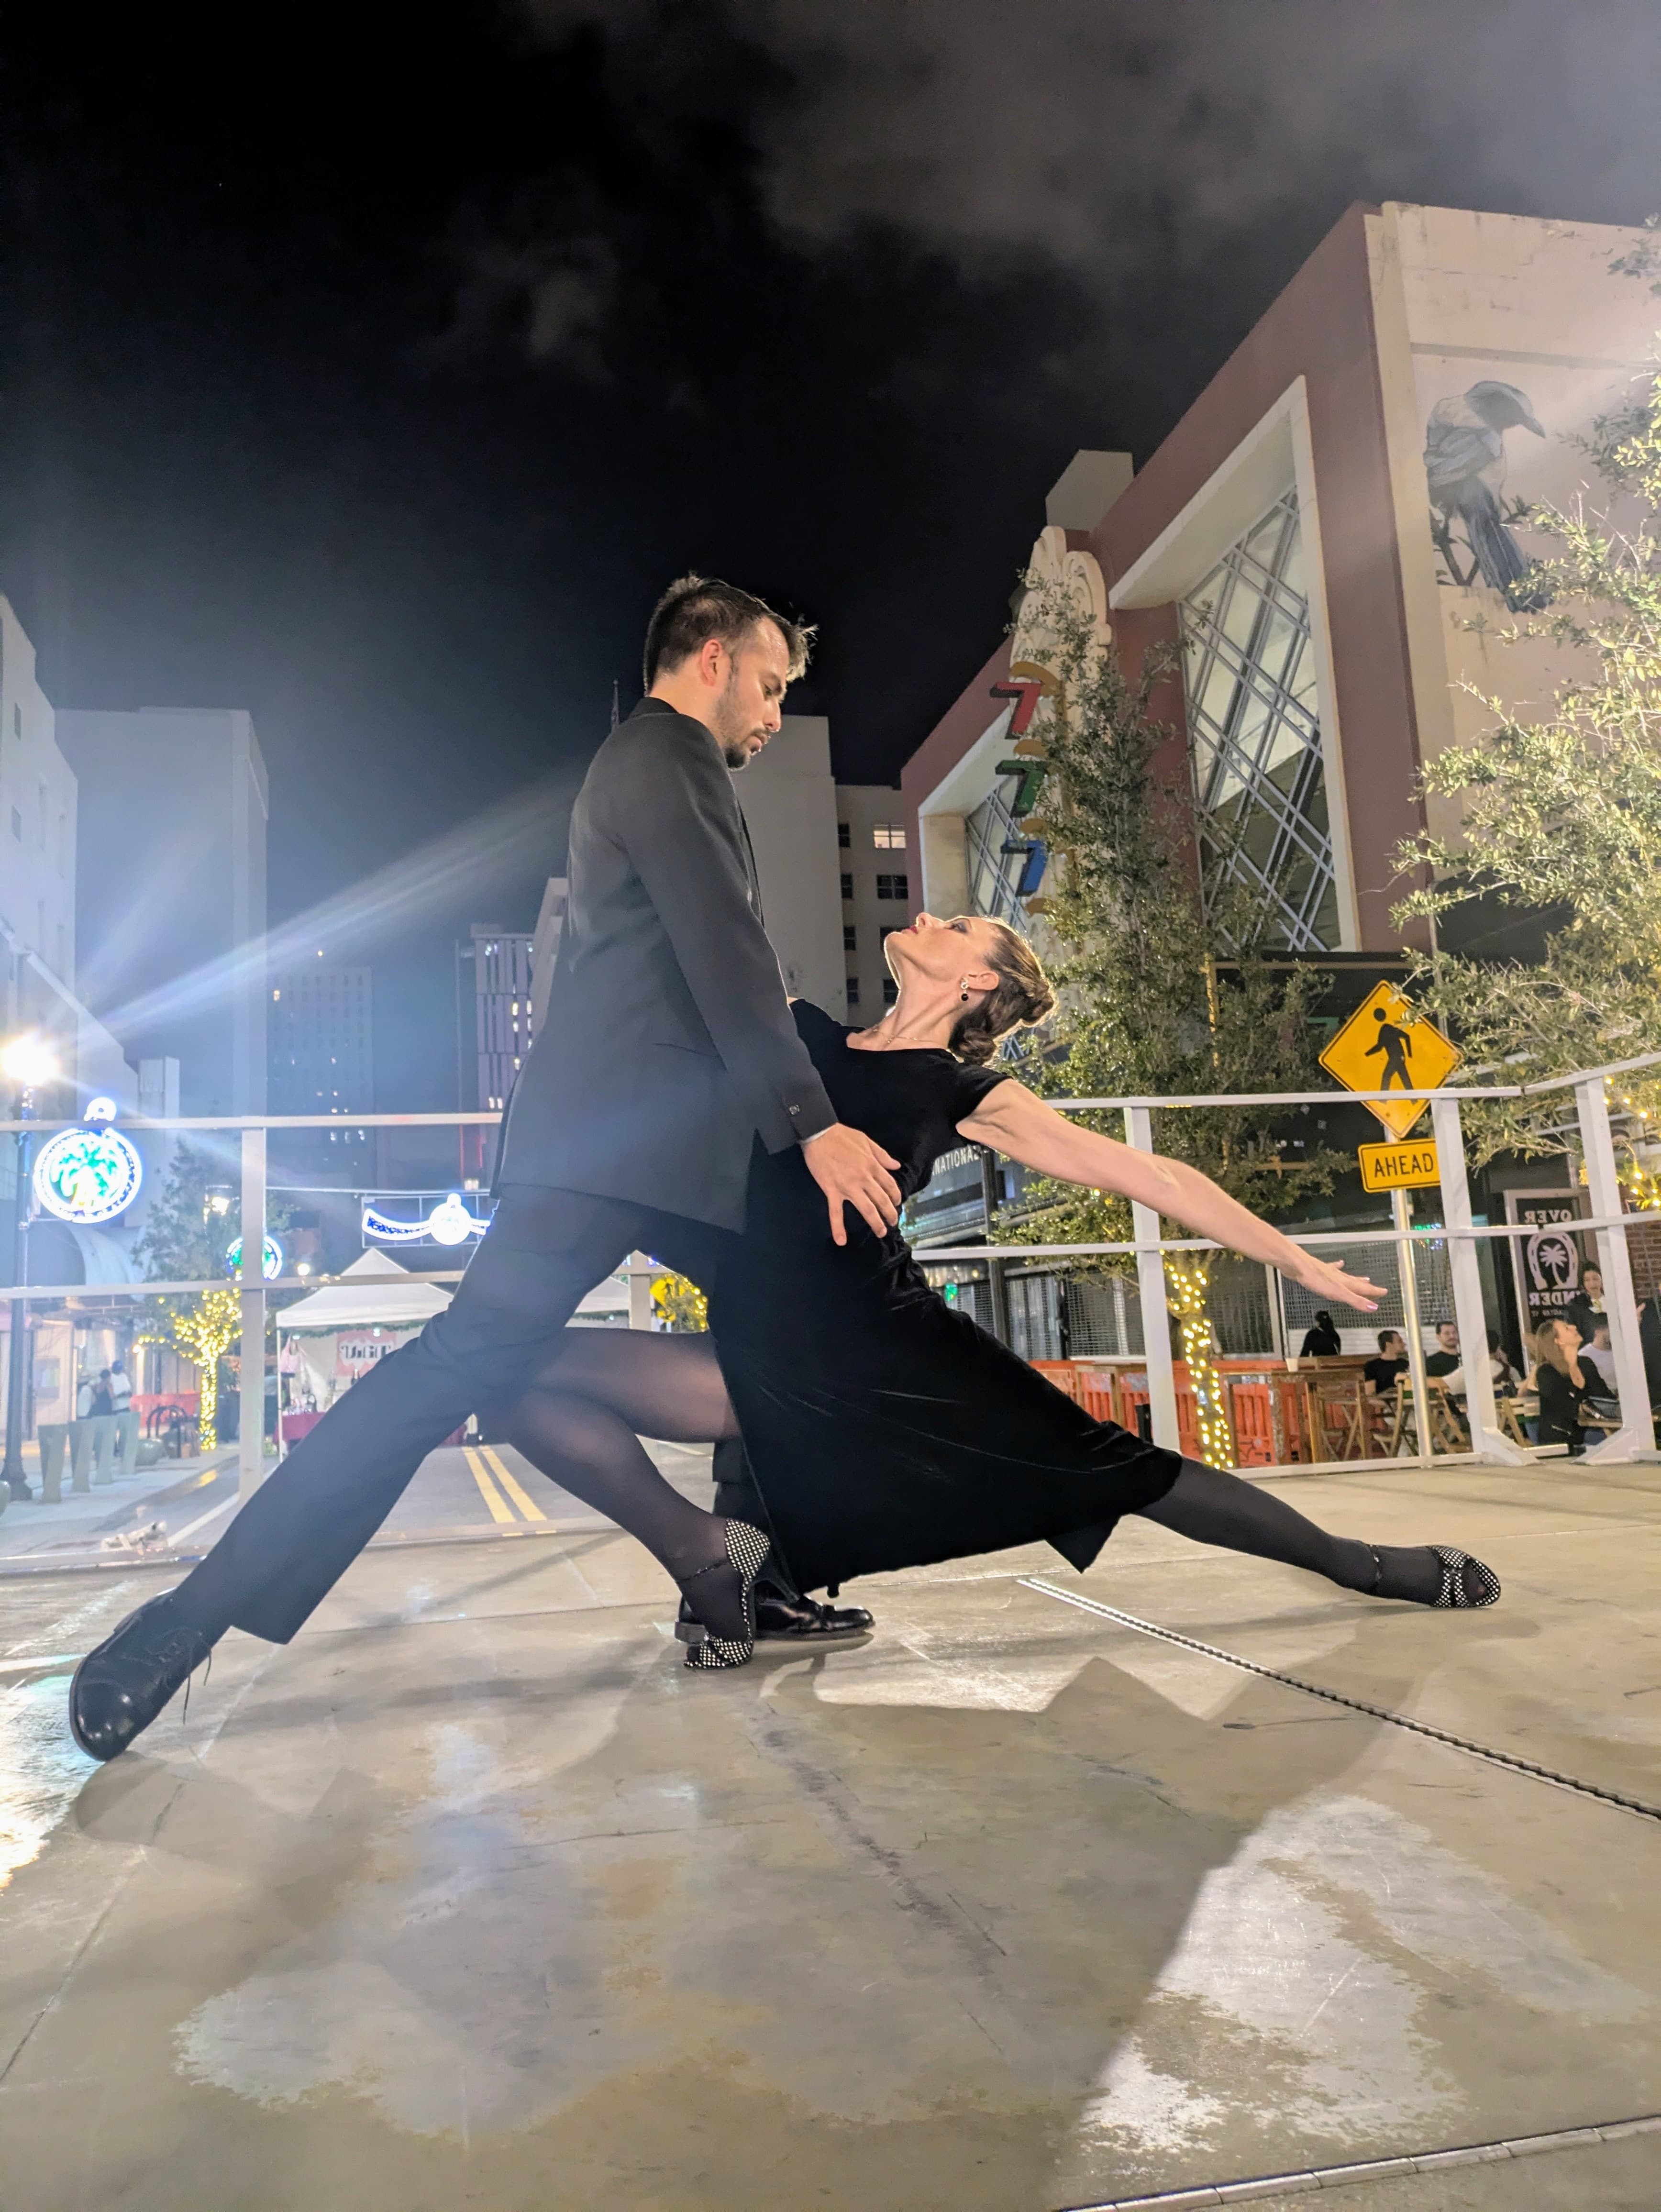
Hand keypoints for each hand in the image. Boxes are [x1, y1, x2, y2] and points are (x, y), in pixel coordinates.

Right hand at [802, 1122, 902, 1243]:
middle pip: (882, 1200)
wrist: (818, 1133)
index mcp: (873, 1165)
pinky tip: (841, 1240)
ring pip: (867, 1209)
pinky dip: (838, 1227)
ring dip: (876, 1223)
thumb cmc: (841, 1135)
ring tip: (881, 1232)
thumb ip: (882, 1155)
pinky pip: (836, 1212)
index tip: (896, 1203)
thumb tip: (895, 1165)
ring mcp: (848, 1186)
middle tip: (893, 1222)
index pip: (890, 1185)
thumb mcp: (866, 1140)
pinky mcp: (831, 1190)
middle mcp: (864, 1178)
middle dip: (890, 1214)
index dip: (895, 1196)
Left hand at [1293, 1256, 1386, 1311]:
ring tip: (1364, 1278)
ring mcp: (1330, 1273)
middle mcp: (1340, 1277)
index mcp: (1345, 1284)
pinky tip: (1339, 1263)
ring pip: (1346, 1276)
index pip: (1363, 1289)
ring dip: (1355, 1279)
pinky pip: (1332, 1269)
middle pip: (1356, 1282)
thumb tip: (1374, 1307)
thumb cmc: (1318, 1280)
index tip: (1384, 1291)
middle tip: (1375, 1287)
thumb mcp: (1339, 1294)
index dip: (1374, 1292)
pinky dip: (1337, 1267)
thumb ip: (1355, 1301)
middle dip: (1366, 1286)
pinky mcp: (1320, 1270)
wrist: (1299, 1266)